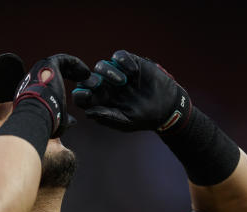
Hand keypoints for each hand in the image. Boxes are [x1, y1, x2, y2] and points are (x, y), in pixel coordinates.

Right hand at [14, 54, 89, 137]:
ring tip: (85, 75)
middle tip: (82, 78)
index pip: (47, 81)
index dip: (62, 81)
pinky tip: (85, 72)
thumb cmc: (42, 120)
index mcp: (31, 89)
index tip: (75, 86)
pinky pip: (65, 60)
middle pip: (53, 70)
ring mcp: (40, 69)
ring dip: (73, 68)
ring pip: (59, 63)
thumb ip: (63, 118)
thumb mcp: (54, 120)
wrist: (35, 112)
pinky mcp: (49, 64)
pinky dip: (76, 64)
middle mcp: (34, 77)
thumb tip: (73, 122)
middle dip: (69, 73)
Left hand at [72, 50, 190, 133]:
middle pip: (88, 78)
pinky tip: (133, 72)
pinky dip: (123, 61)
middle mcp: (105, 86)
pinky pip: (119, 56)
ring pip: (101, 65)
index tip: (86, 95)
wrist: (166, 106)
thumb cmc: (143, 118)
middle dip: (90, 80)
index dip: (80, 94)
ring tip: (122, 81)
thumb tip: (87, 113)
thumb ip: (107, 117)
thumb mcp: (125, 121)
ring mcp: (117, 73)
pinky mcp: (130, 63)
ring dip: (108, 72)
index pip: (81, 96)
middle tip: (98, 84)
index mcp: (100, 101)